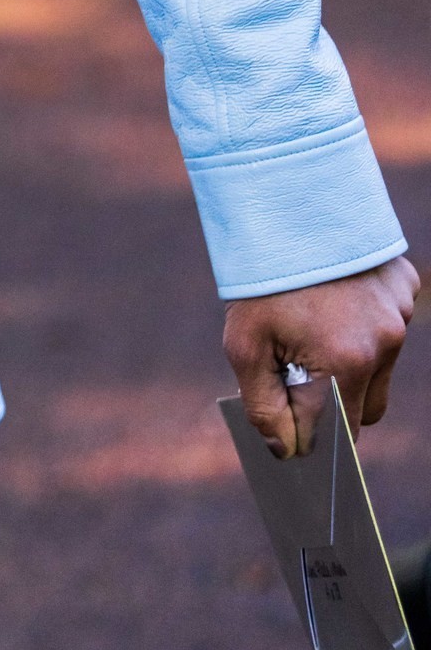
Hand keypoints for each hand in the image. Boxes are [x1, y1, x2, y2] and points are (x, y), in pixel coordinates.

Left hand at [224, 255, 418, 456]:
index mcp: (345, 364)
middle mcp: (384, 344)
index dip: (307, 435)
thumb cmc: (259, 277)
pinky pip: (387, 326)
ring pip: (378, 369)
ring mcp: (400, 314)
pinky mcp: (406, 287)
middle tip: (291, 368)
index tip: (286, 427)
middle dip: (329, 404)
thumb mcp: (244, 345)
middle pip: (364, 410)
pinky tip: (333, 297)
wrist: (283, 199)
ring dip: (348, 363)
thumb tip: (286, 450)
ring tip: (309, 326)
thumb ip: (264, 407)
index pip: (337, 437)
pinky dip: (363, 323)